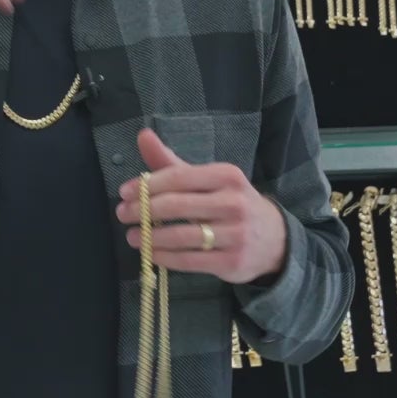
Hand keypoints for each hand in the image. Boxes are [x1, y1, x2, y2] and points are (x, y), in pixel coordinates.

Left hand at [114, 128, 287, 284]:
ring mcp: (235, 234)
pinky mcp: (232, 262)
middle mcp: (234, 203)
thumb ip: (172, 162)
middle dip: (143, 210)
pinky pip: (189, 260)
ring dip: (149, 237)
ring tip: (132, 236)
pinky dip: (164, 257)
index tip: (124, 192)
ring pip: (181, 236)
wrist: (274, 239)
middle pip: (177, 206)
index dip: (146, 185)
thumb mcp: (208, 180)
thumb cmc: (231, 203)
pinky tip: (150, 253)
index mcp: (227, 176)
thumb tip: (142, 135)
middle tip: (122, 214)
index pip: (178, 178)